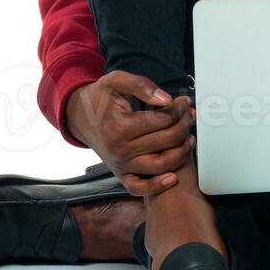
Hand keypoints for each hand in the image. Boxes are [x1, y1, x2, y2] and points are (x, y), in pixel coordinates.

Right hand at [64, 70, 194, 197]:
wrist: (79, 117)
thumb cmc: (100, 98)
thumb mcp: (114, 81)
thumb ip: (140, 85)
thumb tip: (166, 100)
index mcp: (118, 127)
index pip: (163, 119)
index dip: (179, 109)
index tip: (185, 102)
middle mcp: (120, 150)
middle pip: (167, 140)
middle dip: (185, 125)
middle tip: (190, 115)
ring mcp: (121, 165)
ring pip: (162, 164)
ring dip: (182, 151)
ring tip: (189, 137)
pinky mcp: (121, 175)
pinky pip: (140, 188)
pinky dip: (158, 186)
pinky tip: (173, 177)